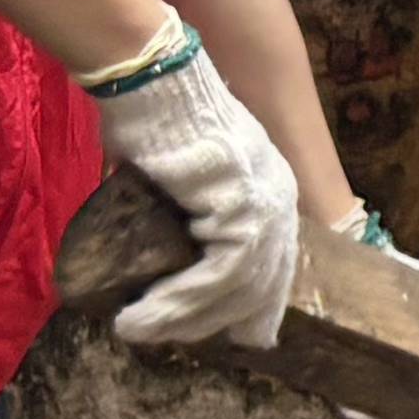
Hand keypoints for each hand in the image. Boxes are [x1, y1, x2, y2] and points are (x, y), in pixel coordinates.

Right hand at [86, 16, 304, 348]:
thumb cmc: (154, 118)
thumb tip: (149, 251)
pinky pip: (218, 274)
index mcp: (272, 190)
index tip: (237, 339)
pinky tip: (145, 318)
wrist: (151, 78)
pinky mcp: (240, 206)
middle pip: (261, 283)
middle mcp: (280, 198)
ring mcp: (266, 202)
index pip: (275, 263)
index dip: (256, 306)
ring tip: (138, 332)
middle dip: (216, 321)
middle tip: (171, 341)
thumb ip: (179, 213)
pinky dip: (180, 302)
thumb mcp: (176, 176)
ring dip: (184, 318)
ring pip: (238, 286)